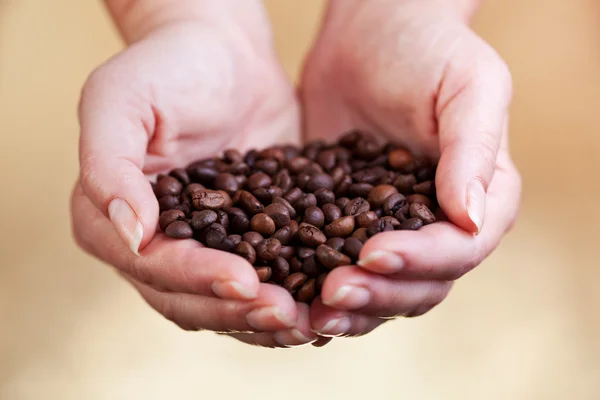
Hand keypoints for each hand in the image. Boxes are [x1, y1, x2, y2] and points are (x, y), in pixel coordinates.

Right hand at [71, 0, 317, 346]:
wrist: (224, 55)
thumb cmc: (167, 66)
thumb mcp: (120, 99)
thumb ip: (110, 165)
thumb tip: (131, 233)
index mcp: (109, 219)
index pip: (152, 265)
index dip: (197, 278)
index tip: (245, 282)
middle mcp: (152, 244)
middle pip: (190, 298)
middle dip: (237, 309)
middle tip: (287, 314)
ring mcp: (200, 247)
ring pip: (226, 302)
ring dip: (265, 319)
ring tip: (308, 322)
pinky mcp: (244, 240)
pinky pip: (264, 279)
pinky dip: (289, 296)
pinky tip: (320, 305)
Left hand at [301, 0, 520, 335]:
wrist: (369, 33)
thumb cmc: (426, 48)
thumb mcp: (467, 84)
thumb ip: (473, 148)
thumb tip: (470, 218)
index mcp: (482, 197)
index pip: (461, 248)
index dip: (420, 260)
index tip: (373, 253)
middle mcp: (442, 224)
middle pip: (422, 283)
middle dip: (379, 293)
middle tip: (332, 292)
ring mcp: (394, 229)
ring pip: (381, 288)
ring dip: (350, 306)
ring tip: (310, 311)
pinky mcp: (349, 224)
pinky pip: (339, 266)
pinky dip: (319, 286)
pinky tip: (291, 294)